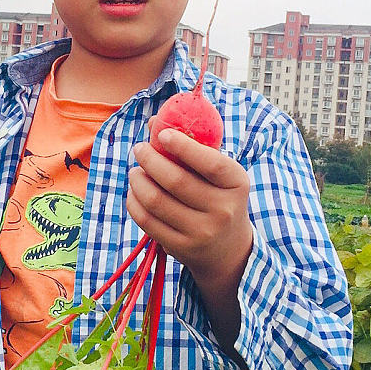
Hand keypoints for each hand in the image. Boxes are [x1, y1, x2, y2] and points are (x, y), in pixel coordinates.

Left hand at [127, 120, 252, 281]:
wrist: (228, 248)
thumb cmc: (218, 196)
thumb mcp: (218, 174)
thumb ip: (192, 146)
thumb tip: (154, 121)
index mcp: (237, 183)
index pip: (211, 162)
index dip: (184, 146)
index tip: (162, 134)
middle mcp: (223, 210)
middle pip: (176, 181)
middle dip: (150, 160)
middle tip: (139, 149)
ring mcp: (203, 232)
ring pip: (156, 201)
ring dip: (138, 181)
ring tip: (135, 172)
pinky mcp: (182, 248)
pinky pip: (148, 221)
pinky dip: (134, 203)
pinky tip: (134, 193)